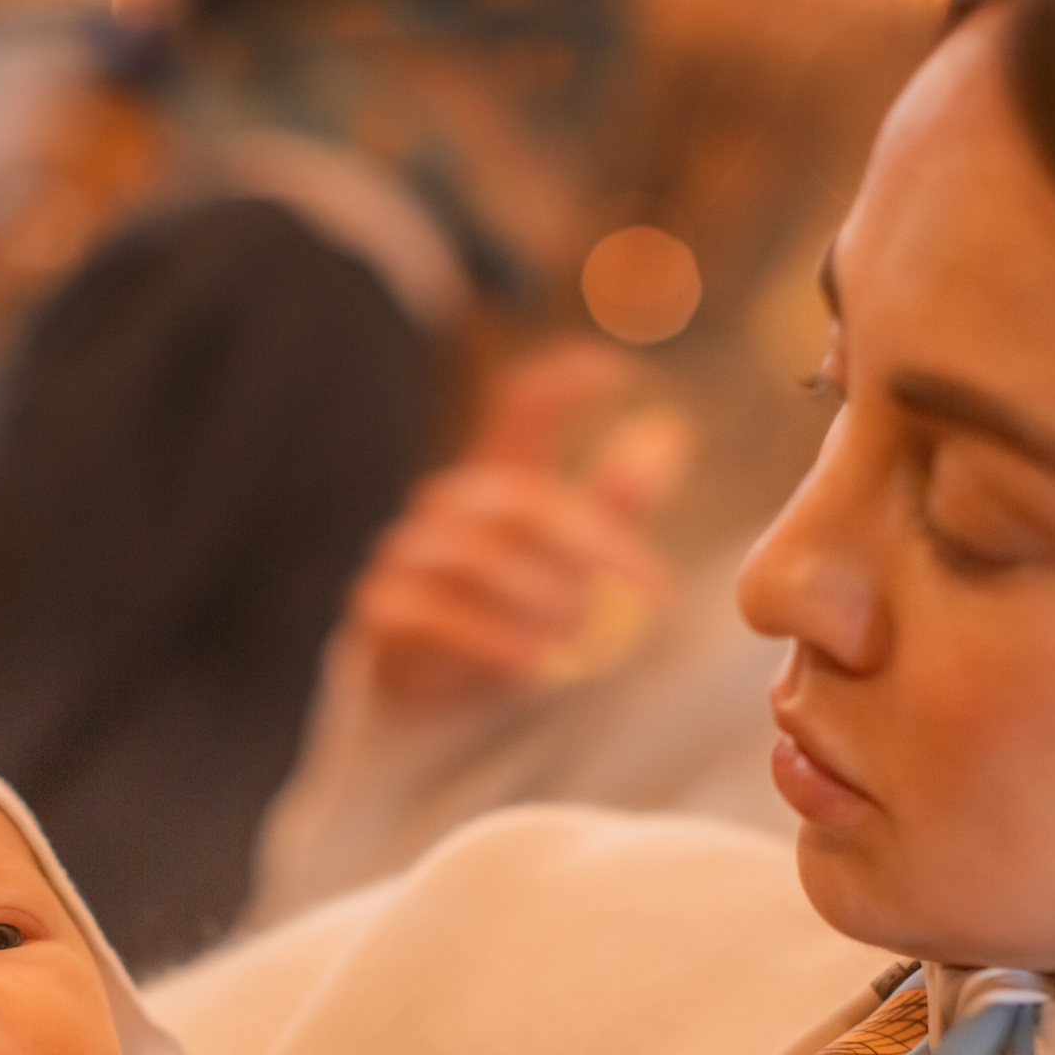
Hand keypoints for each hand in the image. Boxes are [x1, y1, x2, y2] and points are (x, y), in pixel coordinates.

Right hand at [349, 338, 680, 708]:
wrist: (424, 681)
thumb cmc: (504, 608)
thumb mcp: (563, 557)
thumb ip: (610, 504)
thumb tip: (671, 436)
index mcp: (494, 477)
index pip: (519, 410)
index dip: (564, 385)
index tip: (619, 372)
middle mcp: (447, 506)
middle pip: (522, 502)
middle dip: (593, 543)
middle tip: (649, 588)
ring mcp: (408, 554)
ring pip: (477, 559)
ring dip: (540, 596)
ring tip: (579, 631)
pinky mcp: (384, 608)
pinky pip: (434, 614)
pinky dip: (490, 639)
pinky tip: (531, 662)